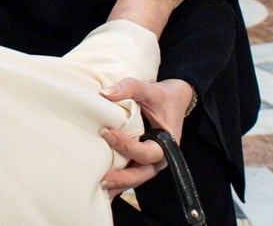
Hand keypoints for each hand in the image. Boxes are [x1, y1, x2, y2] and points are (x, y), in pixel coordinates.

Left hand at [98, 77, 193, 194]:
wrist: (172, 99)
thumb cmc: (162, 96)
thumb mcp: (148, 89)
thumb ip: (129, 88)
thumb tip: (104, 93)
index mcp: (167, 143)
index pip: (147, 152)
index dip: (127, 146)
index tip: (108, 133)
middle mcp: (159, 157)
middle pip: (142, 174)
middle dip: (123, 178)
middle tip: (103, 177)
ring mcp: (149, 161)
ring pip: (135, 177)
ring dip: (118, 182)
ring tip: (99, 184)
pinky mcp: (140, 160)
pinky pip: (130, 173)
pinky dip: (118, 179)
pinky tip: (100, 183)